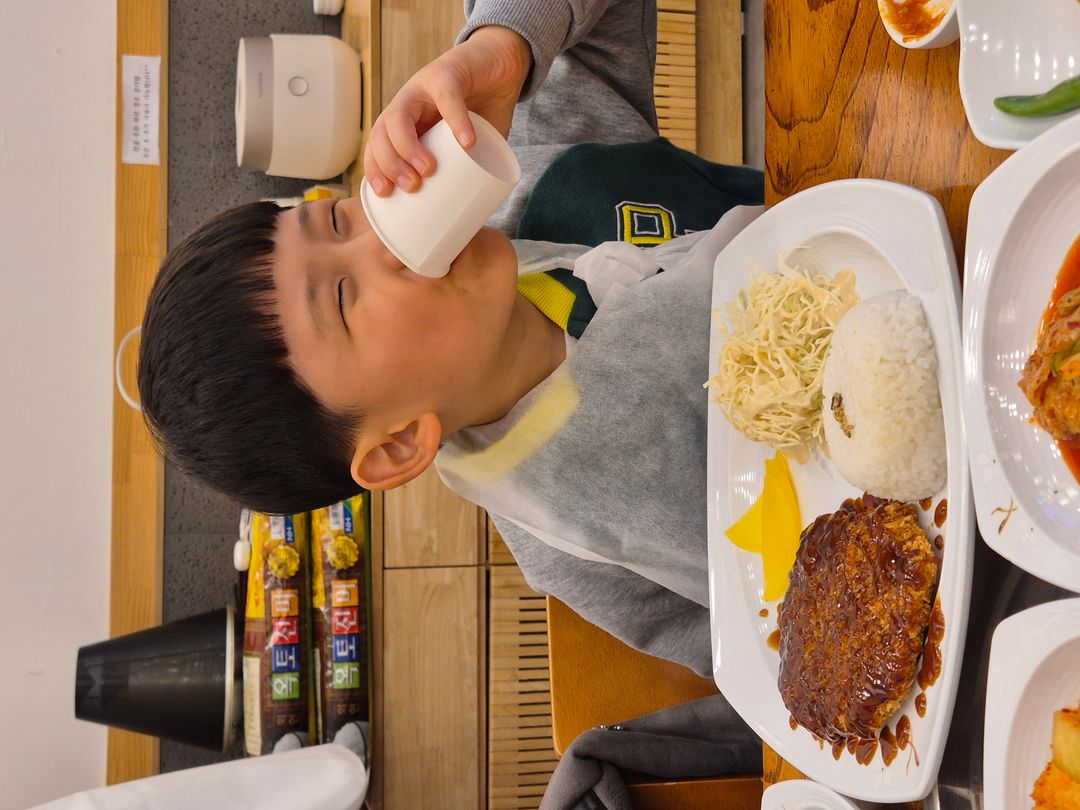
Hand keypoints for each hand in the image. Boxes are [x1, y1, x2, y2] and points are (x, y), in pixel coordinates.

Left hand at [363, 25, 531, 195]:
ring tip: (428, 169)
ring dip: (407, 146)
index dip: (375, 170)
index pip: (377, 147)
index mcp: (406, 123)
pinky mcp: (449, 72)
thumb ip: (465, 172)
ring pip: (398, 115)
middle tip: (412, 187)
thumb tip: (471, 216)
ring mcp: (423, 86)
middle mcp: (407, 104)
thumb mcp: (468, 148)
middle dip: (390, 163)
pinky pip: (447, 97)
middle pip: (381, 133)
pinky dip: (456, 120)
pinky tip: (466, 143)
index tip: (385, 194)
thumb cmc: (483, 113)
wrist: (503, 67)